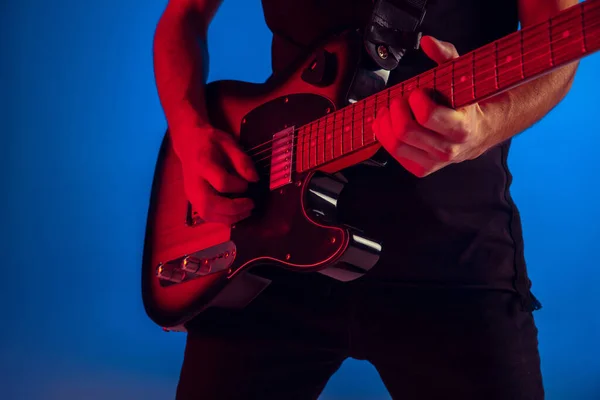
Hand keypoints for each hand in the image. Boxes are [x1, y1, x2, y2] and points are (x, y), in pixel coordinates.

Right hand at [174, 124, 259, 224]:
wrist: (188, 144)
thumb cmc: (211, 142)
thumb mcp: (229, 143)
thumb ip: (242, 161)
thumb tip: (254, 179)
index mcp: (203, 164)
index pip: (221, 182)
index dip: (238, 186)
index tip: (248, 183)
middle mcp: (194, 182)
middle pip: (210, 204)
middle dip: (233, 209)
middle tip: (251, 205)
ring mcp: (191, 194)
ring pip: (207, 214)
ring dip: (229, 217)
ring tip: (246, 211)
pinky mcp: (192, 201)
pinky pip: (207, 215)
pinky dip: (223, 218)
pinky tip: (236, 213)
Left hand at [373, 36, 488, 177]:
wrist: (479, 132)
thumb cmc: (467, 104)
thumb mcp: (461, 76)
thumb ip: (446, 56)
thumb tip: (428, 42)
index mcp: (461, 128)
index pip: (427, 116)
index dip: (415, 99)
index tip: (418, 91)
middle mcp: (447, 149)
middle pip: (405, 131)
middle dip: (396, 109)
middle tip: (400, 100)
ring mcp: (433, 162)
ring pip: (396, 145)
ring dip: (386, 123)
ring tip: (390, 110)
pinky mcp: (421, 168)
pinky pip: (395, 154)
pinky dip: (386, 137)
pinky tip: (389, 124)